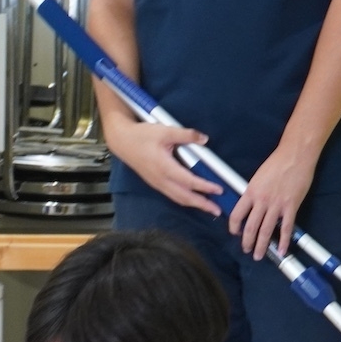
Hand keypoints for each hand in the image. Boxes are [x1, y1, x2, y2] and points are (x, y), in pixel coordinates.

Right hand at [102, 113, 224, 215]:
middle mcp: (161, 180)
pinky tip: (193, 199)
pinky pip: (173, 195)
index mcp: (164, 167)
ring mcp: (157, 184)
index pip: (188, 181)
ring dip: (194, 204)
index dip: (204, 187)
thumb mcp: (165, 130)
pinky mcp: (156, 183)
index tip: (218, 190)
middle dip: (202, 204)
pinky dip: (185, 200)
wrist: (122, 141)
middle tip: (218, 210)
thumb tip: (204, 140)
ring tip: (208, 208)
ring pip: (178, 198)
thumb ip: (186, 135)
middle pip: (184, 197)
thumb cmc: (142, 135)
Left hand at [228, 140, 316, 259]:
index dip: (233, 227)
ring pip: (265, 230)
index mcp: (250, 192)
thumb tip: (249, 206)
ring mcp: (276, 205)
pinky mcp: (291, 206)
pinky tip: (281, 250)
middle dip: (247, 242)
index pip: (236, 214)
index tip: (235, 233)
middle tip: (247, 250)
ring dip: (261, 245)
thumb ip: (253, 193)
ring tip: (258, 255)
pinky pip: (286, 228)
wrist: (295, 155)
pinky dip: (283, 241)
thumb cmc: (277, 163)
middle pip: (250, 227)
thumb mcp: (258, 177)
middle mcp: (261, 201)